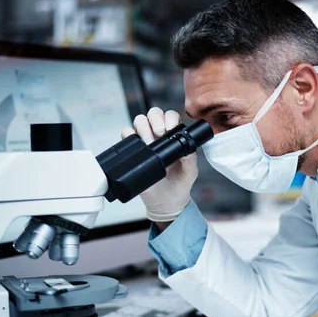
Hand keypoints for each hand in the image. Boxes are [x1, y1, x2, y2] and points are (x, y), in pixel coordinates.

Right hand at [122, 107, 197, 223]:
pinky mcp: (134, 150)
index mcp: (175, 136)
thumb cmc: (180, 184)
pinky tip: (139, 146)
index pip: (171, 116)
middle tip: (159, 134)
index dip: (170, 119)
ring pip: (140, 120)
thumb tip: (188, 149)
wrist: (164, 202)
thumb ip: (191, 160)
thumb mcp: (190, 172)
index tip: (170, 129)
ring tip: (149, 143)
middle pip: (154, 114)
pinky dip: (129, 135)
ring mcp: (146, 141)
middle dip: (156, 120)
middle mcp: (159, 135)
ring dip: (143, 128)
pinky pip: (126, 134)